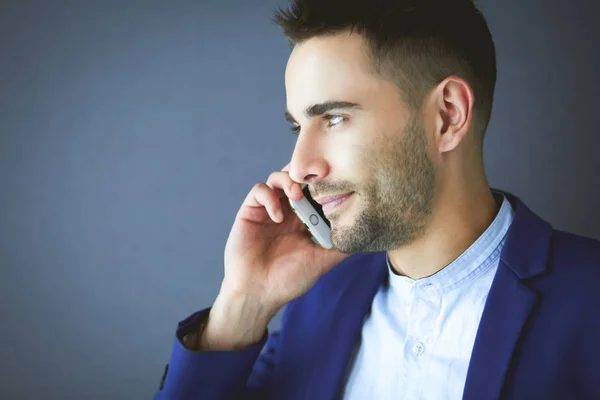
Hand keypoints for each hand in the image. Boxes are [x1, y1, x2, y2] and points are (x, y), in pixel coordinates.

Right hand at [221, 164, 349, 311]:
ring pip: (278, 177)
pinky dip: (270, 197)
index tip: (335, 182)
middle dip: (307, 175)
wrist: (258, 292)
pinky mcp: (251, 211)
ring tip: (296, 195)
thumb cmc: (289, 279)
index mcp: (304, 219)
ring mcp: (268, 209)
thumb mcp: (321, 261)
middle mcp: (287, 210)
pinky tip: (277, 216)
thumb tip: (365, 237)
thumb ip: (340, 247)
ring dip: (289, 181)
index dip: (324, 183)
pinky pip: (259, 190)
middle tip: (316, 180)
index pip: (316, 191)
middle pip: (297, 177)